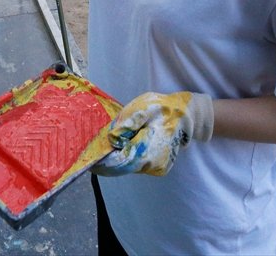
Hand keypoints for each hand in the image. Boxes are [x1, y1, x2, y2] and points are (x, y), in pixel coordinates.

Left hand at [93, 91, 213, 176]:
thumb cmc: (163, 109)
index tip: (89, 162)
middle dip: (108, 160)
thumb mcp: (143, 108)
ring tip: (113, 144)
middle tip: (95, 151)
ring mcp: (156, 168)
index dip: (102, 164)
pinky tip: (128, 145)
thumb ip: (127, 123)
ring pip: (129, 166)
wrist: (186, 115)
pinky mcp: (158, 168)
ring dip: (119, 158)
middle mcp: (152, 165)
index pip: (119, 163)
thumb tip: (111, 139)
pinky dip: (129, 157)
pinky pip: (137, 164)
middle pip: (122, 167)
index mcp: (147, 151)